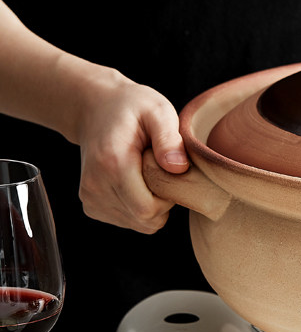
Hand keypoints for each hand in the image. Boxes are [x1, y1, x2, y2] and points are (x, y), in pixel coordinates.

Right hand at [75, 71, 188, 232]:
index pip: (147, 209)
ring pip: (138, 224)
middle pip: (144, 220)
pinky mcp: (91, 205)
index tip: (170, 175)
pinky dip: (139, 207)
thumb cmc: (131, 108)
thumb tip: (178, 168)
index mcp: (112, 164)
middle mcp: (95, 185)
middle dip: (163, 203)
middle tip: (161, 172)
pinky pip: (128, 221)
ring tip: (146, 174)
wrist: (94, 108)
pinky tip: (136, 182)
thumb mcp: (157, 111)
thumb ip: (169, 139)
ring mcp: (90, 197)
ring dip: (151, 205)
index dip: (168, 200)